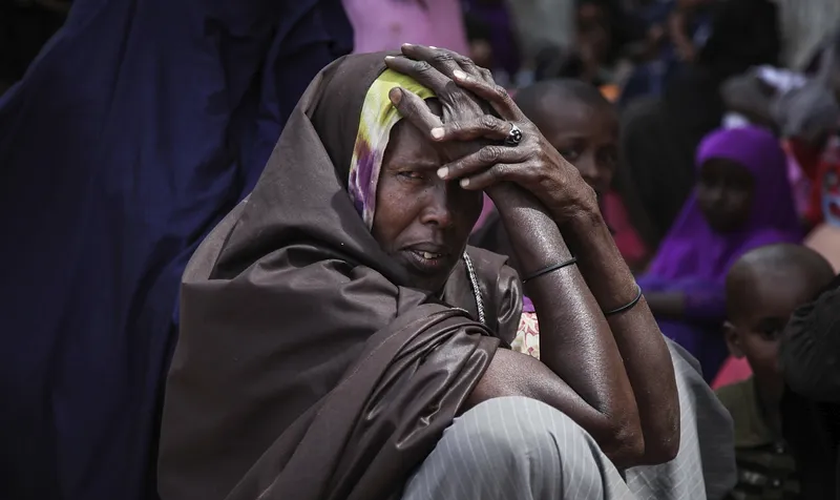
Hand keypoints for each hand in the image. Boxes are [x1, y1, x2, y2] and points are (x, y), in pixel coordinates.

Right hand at [384, 44, 491, 160]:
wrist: (501, 160)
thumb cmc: (465, 153)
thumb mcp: (435, 135)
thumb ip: (415, 112)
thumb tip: (395, 90)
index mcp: (452, 93)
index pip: (423, 71)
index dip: (404, 64)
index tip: (387, 60)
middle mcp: (469, 85)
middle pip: (442, 59)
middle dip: (420, 52)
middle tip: (403, 47)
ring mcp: (484, 88)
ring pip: (462, 61)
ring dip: (442, 53)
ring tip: (428, 50)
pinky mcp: (495, 96)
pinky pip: (479, 70)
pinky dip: (464, 63)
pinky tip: (460, 66)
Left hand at [385, 44, 597, 223]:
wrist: (569, 192)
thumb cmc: (537, 169)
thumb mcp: (522, 145)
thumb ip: (501, 133)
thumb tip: (469, 123)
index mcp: (522, 122)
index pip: (497, 94)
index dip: (476, 83)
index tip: (452, 75)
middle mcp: (526, 132)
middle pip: (487, 123)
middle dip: (457, 129)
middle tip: (432, 135)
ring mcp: (530, 151)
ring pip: (489, 153)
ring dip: (462, 164)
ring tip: (442, 174)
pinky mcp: (533, 172)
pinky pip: (499, 174)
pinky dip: (479, 180)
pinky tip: (465, 186)